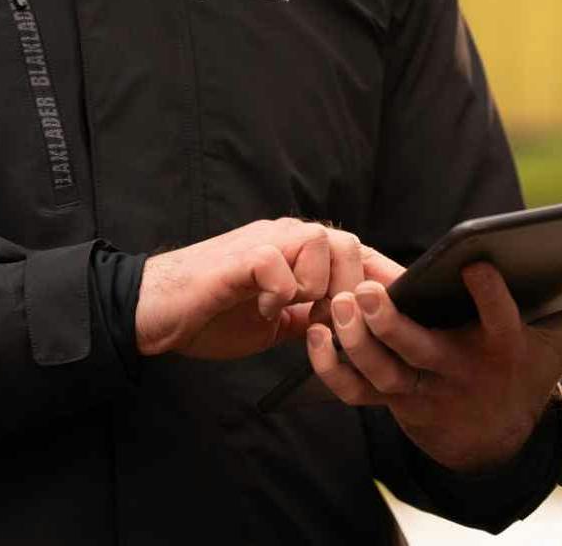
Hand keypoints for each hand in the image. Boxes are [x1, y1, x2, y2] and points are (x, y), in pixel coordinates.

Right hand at [136, 218, 366, 359]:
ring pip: (319, 242)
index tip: (405, 306)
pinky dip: (280, 291)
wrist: (156, 313)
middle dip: (349, 289)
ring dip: (316, 285)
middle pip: (348, 244)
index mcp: (297, 251)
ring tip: (294, 312)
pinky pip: (277, 262)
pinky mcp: (239, 258)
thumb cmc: (213, 315)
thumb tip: (351, 325)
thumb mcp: (277, 320)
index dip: (382, 277)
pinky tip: (264, 310)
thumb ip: (311, 314)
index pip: (356, 252)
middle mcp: (285, 237)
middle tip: (326, 322)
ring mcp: (262, 242)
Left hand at [307, 250, 561, 472]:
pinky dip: (328, 368)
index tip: (478, 263)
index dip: (489, 294)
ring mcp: (422, 391)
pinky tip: (314, 334)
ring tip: (337, 304)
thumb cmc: (530, 368)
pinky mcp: (391, 401)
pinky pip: (353, 391)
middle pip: (421, 353)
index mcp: (503, 350)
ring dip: (355, 341)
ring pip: (381, 372)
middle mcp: (460, 372)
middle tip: (366, 291)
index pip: (498, 322)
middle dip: (391, 324)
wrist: (494, 437)